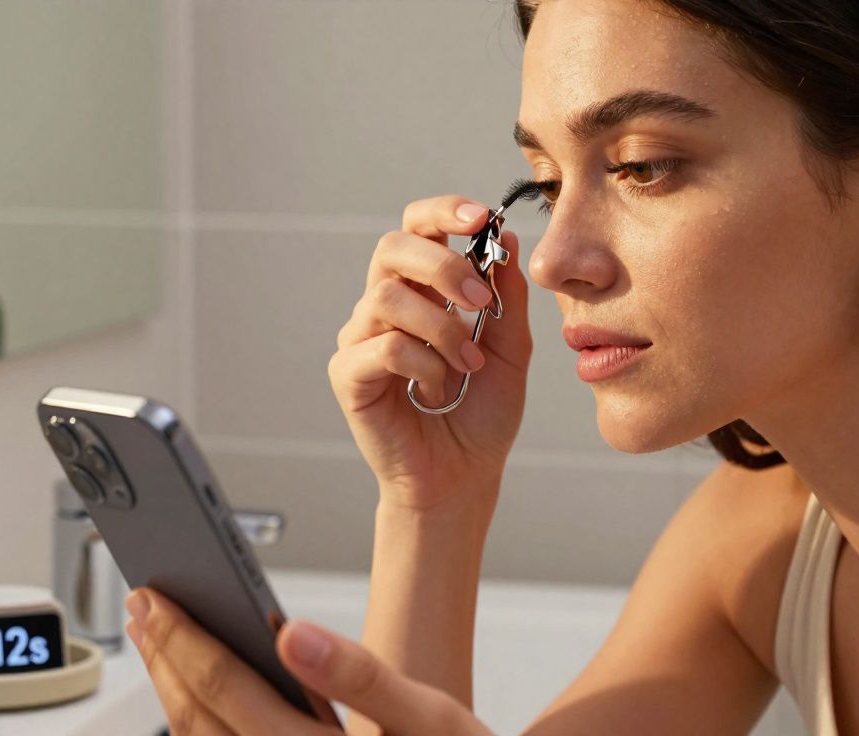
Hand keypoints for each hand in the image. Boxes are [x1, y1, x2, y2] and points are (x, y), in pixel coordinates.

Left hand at [125, 587, 494, 735]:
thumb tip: (292, 634)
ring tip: (156, 640)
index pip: (225, 687)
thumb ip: (362, 675)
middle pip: (195, 718)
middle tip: (141, 604)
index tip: (155, 596)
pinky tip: (193, 692)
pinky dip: (195, 720)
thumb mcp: (429, 718)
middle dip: (161, 656)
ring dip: (168, 689)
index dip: (182, 637)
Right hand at [329, 195, 532, 510]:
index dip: (442, 212)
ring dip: (440, 327)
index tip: (480, 217)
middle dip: (441, 264)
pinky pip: (383, 347)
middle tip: (478, 302)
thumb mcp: (511, 348)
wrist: (464, 474)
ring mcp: (361, 338)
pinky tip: (437, 388)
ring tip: (468, 363)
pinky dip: (422, 363)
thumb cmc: (481, 413)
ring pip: (388, 297)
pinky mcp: (348, 374)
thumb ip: (505, 296)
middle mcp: (384, 305)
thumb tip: (506, 236)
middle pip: (392, 247)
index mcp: (421, 289)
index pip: (417, 227)